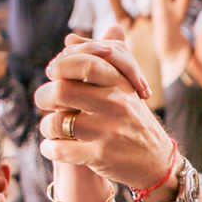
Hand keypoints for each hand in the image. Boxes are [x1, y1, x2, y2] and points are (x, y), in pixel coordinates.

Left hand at [34, 36, 173, 192]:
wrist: (157, 163)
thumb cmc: (134, 122)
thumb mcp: (125, 89)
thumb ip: (99, 62)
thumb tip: (70, 39)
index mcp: (120, 84)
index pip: (85, 63)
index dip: (61, 65)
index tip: (53, 73)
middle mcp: (115, 104)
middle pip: (61, 91)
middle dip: (43, 96)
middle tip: (44, 101)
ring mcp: (109, 131)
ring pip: (56, 122)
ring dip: (46, 126)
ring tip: (51, 128)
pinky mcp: (101, 155)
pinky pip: (60, 149)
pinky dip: (50, 149)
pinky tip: (52, 148)